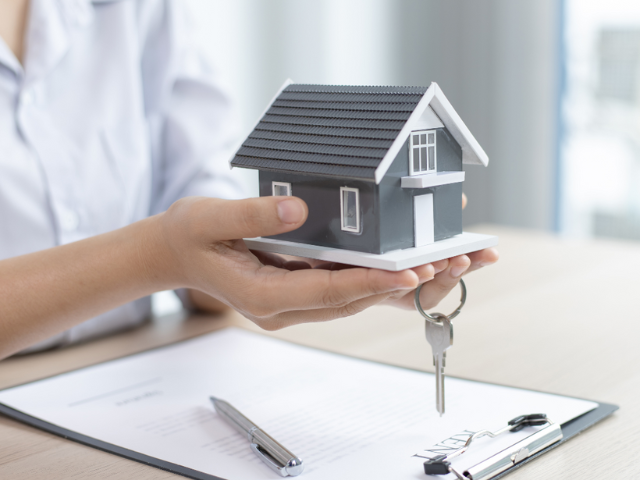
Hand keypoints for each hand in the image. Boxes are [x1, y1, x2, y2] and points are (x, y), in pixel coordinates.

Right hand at [160, 196, 424, 329]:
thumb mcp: (210, 218)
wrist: (174, 252)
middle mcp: (283, 307)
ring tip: (442, 263)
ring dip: (396, 282)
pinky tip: (403, 258)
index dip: (369, 282)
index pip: (326, 293)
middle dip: (399, 284)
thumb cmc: (189, 235)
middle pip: (351, 301)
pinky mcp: (298, 290)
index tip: (409, 272)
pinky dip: (375, 274)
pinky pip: (343, 286)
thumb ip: (252, 216)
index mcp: (262, 296)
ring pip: (353, 298)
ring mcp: (292, 303)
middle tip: (447, 266)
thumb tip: (298, 210)